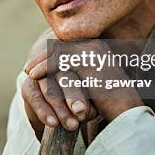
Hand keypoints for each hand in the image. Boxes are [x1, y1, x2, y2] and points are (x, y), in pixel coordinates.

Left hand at [23, 39, 143, 134]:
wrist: (125, 111)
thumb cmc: (110, 102)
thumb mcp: (92, 82)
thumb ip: (79, 72)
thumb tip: (62, 72)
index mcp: (97, 47)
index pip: (68, 44)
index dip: (50, 53)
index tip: (37, 64)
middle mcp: (95, 44)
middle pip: (61, 44)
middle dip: (43, 55)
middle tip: (29, 67)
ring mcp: (91, 50)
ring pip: (57, 50)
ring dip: (40, 61)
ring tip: (29, 72)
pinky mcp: (86, 60)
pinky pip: (58, 60)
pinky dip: (44, 67)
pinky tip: (33, 76)